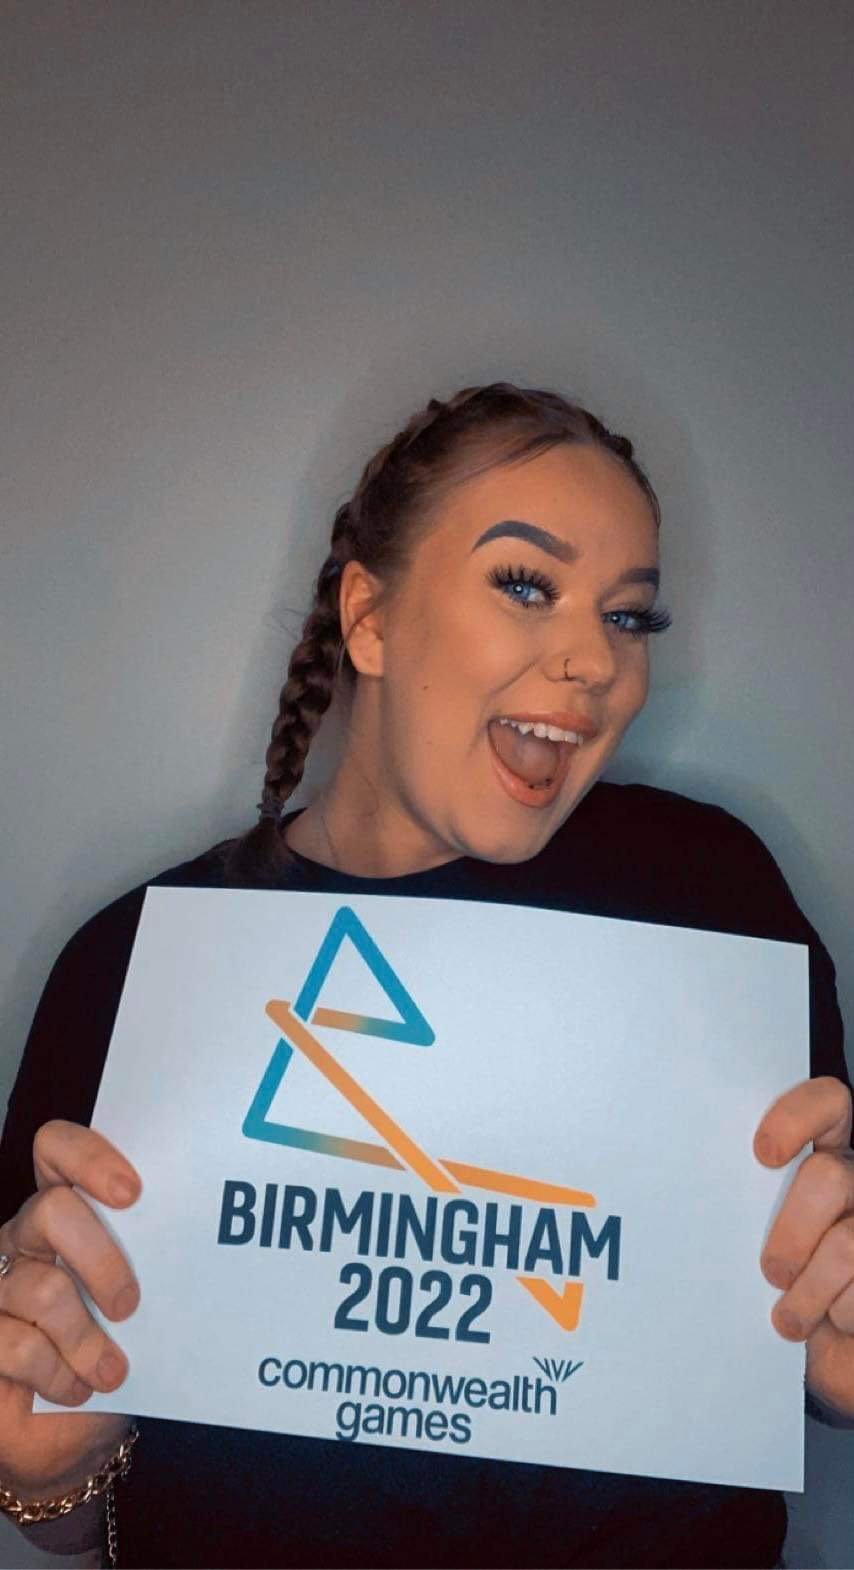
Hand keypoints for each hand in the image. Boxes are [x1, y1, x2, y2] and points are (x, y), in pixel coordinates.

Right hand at [0, 1119, 141, 1495]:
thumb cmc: (118, 1349)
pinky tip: (78, 1387)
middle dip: (102, 1260)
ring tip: (112, 1369)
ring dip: (87, 1338)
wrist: (73, 1433)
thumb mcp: (144, 1300)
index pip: (57, 1149)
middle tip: (130, 1306)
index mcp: (65, 1210)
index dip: (89, 1158)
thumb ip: (155, 1263)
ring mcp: (0, 1286)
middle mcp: (25, 1237)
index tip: (132, 1192)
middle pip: (52, 1211)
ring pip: (43, 1288)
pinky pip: (18, 1345)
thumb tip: (203, 1245)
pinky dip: (60, 1372)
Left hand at [754, 1075, 853, 1417]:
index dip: (799, 1117)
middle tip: (770, 1271)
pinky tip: (833, 1321)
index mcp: (828, 1155)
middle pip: (829, 1178)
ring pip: (847, 1244)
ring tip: (788, 1314)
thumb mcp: (756, 1236)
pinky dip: (840, 1314)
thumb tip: (687, 1196)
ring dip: (809, 1291)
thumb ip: (747, 1205)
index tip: (763, 1153)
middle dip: (792, 1232)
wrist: (830, 1351)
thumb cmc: (782, 1285)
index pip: (828, 1104)